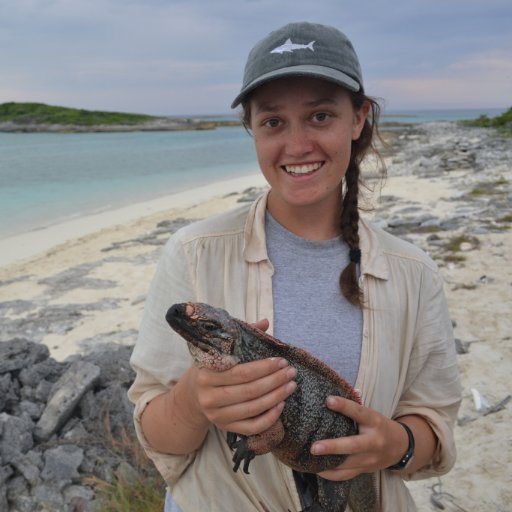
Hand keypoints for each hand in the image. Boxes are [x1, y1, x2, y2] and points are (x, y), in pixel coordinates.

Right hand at [192, 318, 296, 435]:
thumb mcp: (221, 351)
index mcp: (207, 374)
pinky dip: (269, 417)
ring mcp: (217, 415)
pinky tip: (281, 405)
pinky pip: (252, 427)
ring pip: (253, 408)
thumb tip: (265, 322)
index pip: (242, 372)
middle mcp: (209, 397)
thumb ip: (242, 336)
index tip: (282, 361)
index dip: (264, 367)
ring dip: (276, 397)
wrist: (194, 395)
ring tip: (291, 386)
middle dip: (274, 381)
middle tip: (291, 372)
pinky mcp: (225, 428)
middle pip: (250, 391)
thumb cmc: (214, 368)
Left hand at [310, 396, 408, 480]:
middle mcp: (373, 441)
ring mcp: (370, 459)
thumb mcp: (372, 414)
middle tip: (314, 447)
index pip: (359, 412)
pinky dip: (331, 474)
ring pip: (348, 464)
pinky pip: (346, 475)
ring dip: (328, 463)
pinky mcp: (365, 470)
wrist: (401, 447)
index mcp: (374, 422)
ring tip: (311, 459)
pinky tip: (318, 469)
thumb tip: (332, 397)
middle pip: (353, 445)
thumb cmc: (380, 426)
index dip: (344, 406)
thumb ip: (354, 407)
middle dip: (333, 447)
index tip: (328, 400)